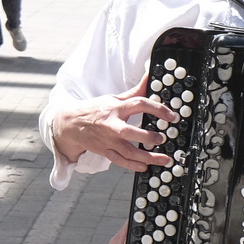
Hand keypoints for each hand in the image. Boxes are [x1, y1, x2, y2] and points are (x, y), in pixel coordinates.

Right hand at [48, 74, 176, 170]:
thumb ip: (134, 92)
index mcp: (116, 108)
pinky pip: (119, 161)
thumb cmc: (96, 110)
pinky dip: (132, 165)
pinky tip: (145, 166)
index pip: (138, 104)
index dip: (157, 109)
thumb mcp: (113, 98)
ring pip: (127, 151)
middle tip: (163, 138)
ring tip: (164, 159)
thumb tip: (150, 76)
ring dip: (147, 157)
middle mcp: (111, 125)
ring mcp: (107, 140)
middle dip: (148, 137)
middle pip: (129, 132)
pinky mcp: (104, 151)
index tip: (172, 116)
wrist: (71, 123)